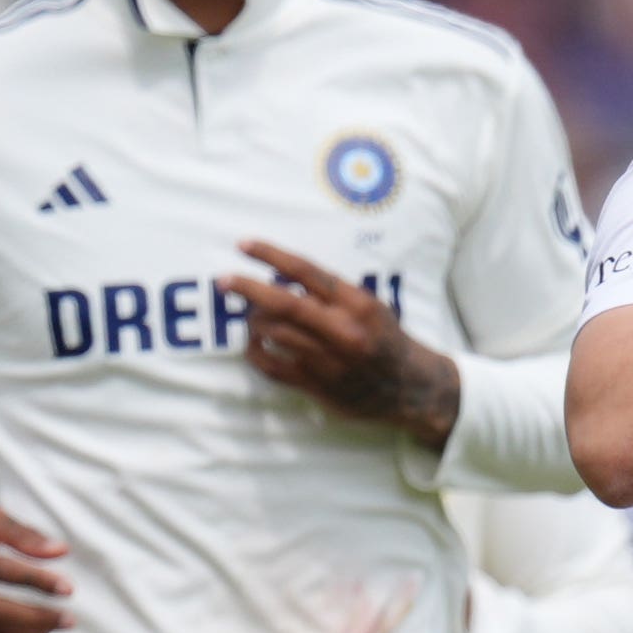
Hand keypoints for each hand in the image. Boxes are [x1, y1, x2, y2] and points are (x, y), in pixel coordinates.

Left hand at [226, 240, 462, 450]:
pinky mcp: (317, 386)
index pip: (307, 271)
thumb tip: (279, 278)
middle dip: (248, 288)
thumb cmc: (383, 338)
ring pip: (274, 333)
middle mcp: (343, 331)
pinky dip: (256, 353)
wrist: (409, 387)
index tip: (243, 245)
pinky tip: (254, 344)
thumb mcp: (368, 307)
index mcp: (357, 304)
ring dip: (254, 322)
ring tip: (251, 317)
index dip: (271, 255)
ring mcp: (329, 360)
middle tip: (223, 281)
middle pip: (284, 303)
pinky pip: (272, 367)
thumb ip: (330, 295)